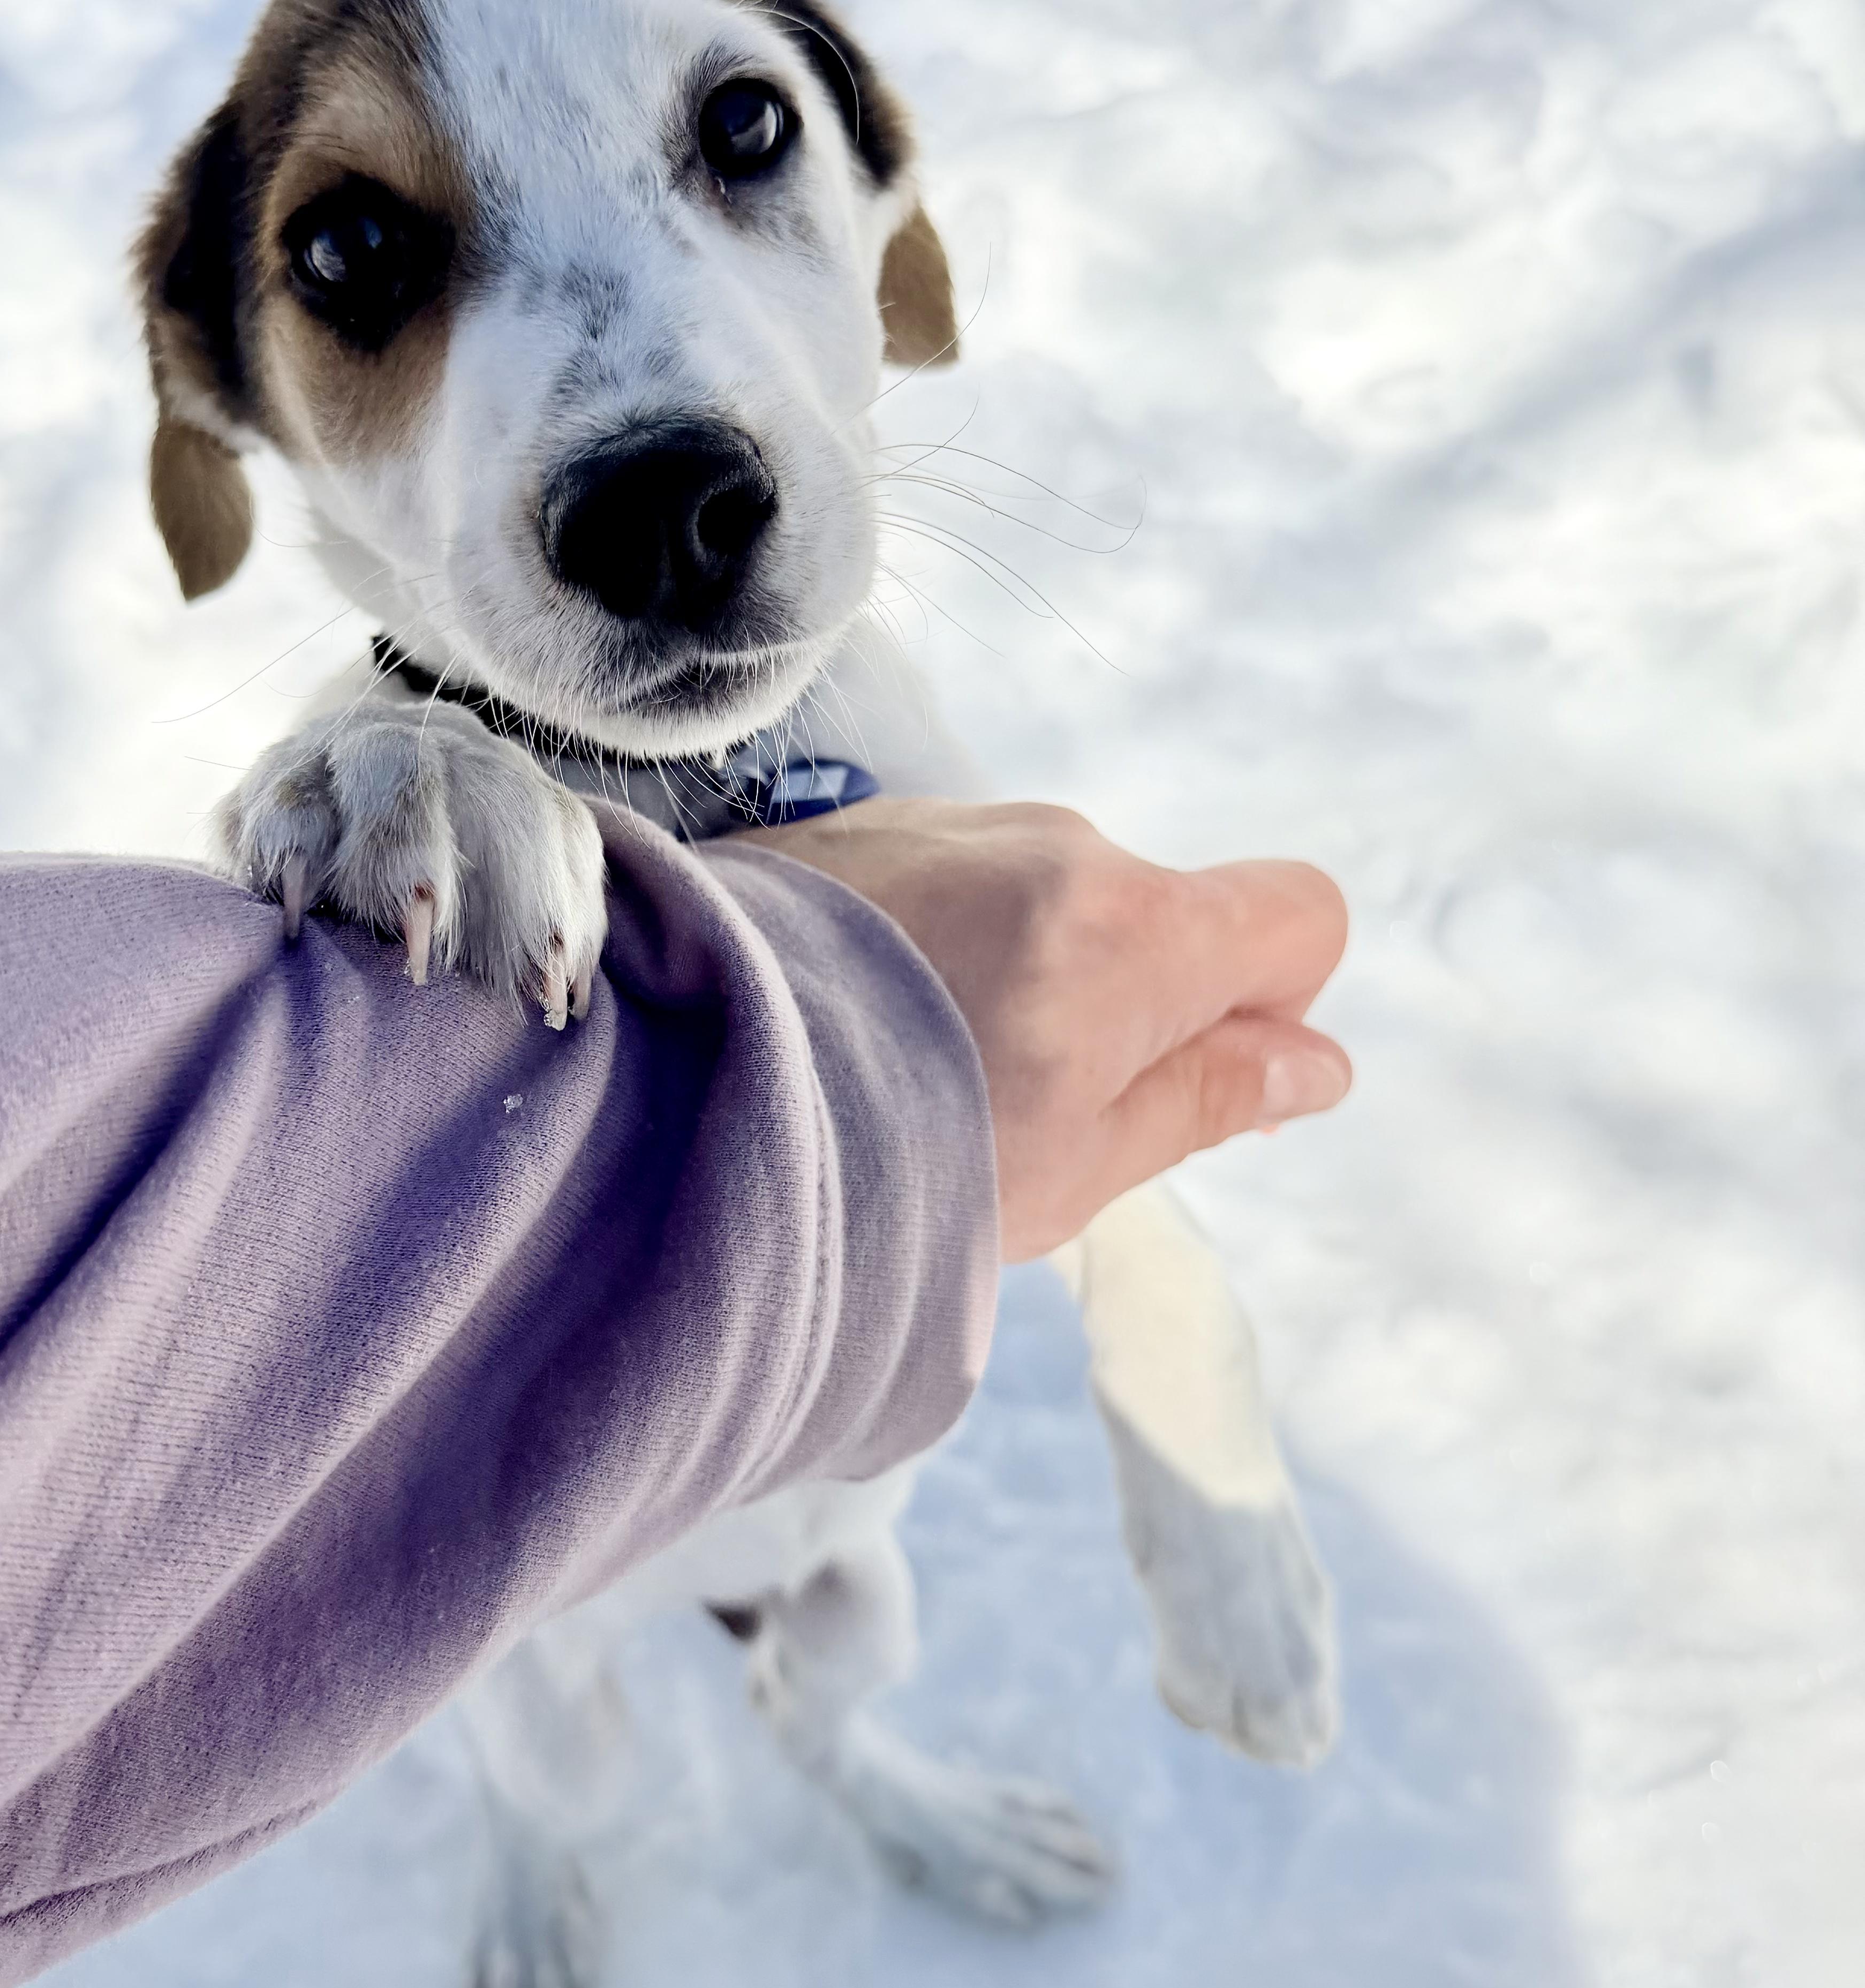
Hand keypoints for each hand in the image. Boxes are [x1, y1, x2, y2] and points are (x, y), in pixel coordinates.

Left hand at [732, 800, 1349, 1260]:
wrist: (673, 1091)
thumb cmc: (894, 1155)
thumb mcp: (1080, 1164)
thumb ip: (1208, 1096)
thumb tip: (1314, 1063)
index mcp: (1134, 931)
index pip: (1297, 911)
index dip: (1277, 1000)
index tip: (1195, 1069)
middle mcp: (1052, 846)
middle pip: (1155, 914)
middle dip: (1121, 1004)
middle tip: (1015, 1108)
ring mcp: (946, 824)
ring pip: (1042, 900)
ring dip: (1013, 976)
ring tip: (909, 1072)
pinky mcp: (851, 827)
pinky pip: (942, 882)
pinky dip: (926, 947)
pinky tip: (852, 1025)